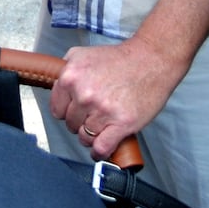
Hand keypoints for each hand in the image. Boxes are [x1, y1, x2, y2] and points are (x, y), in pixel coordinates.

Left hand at [49, 35, 177, 161]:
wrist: (151, 60)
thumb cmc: (120, 59)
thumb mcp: (83, 55)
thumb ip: (65, 72)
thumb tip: (57, 90)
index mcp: (71, 76)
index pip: (57, 109)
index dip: (67, 110)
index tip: (76, 110)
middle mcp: (83, 94)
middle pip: (71, 124)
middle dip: (81, 122)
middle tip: (95, 113)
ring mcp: (102, 110)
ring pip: (85, 138)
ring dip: (92, 136)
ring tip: (102, 127)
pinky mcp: (121, 124)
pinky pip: (101, 148)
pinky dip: (99, 153)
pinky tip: (101, 149)